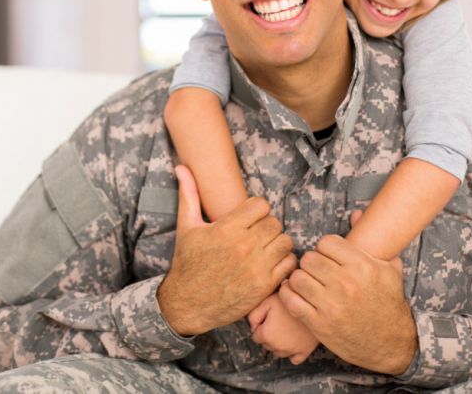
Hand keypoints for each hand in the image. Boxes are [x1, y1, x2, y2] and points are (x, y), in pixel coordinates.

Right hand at [157, 166, 296, 335]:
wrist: (186, 304)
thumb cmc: (187, 263)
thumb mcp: (186, 227)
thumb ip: (188, 194)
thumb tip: (182, 167)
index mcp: (226, 229)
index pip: (261, 204)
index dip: (257, 209)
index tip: (250, 217)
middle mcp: (242, 246)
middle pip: (275, 222)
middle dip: (267, 226)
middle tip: (257, 234)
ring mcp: (255, 267)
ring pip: (285, 241)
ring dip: (277, 243)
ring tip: (264, 248)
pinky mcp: (264, 286)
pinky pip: (289, 263)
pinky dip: (283, 262)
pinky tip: (269, 263)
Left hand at [248, 292, 318, 364]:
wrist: (312, 302)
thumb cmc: (288, 300)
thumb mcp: (267, 302)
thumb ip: (253, 315)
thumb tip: (253, 328)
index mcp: (267, 334)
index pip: (255, 336)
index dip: (261, 326)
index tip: (269, 317)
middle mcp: (278, 346)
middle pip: (267, 345)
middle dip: (270, 335)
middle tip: (279, 320)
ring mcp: (292, 350)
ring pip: (279, 352)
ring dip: (279, 343)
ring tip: (287, 328)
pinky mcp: (305, 351)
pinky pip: (295, 359)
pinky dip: (292, 353)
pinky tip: (293, 341)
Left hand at [279, 229, 416, 373]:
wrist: (391, 343)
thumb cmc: (389, 304)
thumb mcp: (390, 269)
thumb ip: (372, 240)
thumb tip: (356, 213)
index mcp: (362, 267)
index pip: (326, 242)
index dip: (324, 248)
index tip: (327, 256)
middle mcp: (346, 284)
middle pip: (310, 258)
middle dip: (311, 263)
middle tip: (315, 271)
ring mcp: (332, 306)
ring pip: (298, 277)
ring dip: (299, 278)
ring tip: (306, 282)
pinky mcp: (320, 325)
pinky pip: (291, 301)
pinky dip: (288, 295)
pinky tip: (294, 293)